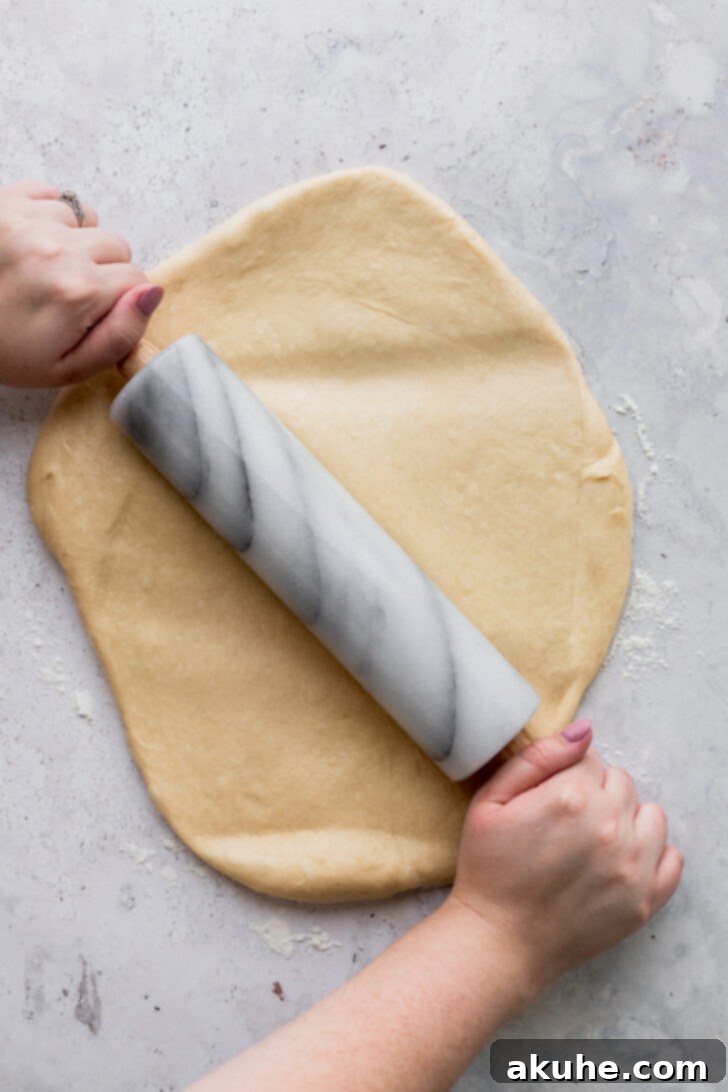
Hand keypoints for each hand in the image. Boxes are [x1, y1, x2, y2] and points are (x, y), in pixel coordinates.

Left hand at [0, 180, 163, 387]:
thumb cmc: (3, 351)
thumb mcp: (67, 368)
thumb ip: (119, 336)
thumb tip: (152, 294)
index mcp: (78, 292)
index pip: (137, 281)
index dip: (120, 301)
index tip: (94, 313)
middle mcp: (57, 249)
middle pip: (117, 247)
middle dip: (103, 270)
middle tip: (69, 294)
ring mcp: (29, 220)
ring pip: (87, 219)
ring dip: (75, 241)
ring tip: (47, 268)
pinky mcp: (7, 201)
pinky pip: (55, 195)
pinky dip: (52, 216)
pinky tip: (34, 244)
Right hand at [449, 721, 682, 994]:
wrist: (498, 942)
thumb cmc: (488, 869)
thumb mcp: (491, 801)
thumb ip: (538, 758)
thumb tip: (584, 730)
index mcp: (569, 797)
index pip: (590, 759)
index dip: (567, 775)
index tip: (550, 797)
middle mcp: (609, 827)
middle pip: (621, 782)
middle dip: (597, 793)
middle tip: (567, 822)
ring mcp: (632, 866)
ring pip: (651, 815)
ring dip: (627, 819)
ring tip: (594, 840)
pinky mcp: (645, 900)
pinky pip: (672, 857)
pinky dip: (651, 855)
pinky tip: (618, 862)